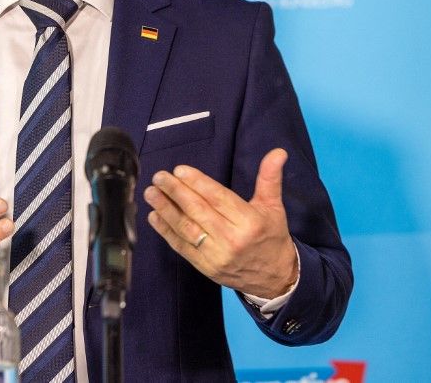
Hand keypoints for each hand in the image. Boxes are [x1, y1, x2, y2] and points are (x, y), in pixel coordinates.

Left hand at [143, 148, 297, 298]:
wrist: (275, 279)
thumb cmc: (271, 237)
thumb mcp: (274, 207)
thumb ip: (270, 178)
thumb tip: (278, 152)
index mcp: (249, 222)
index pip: (218, 198)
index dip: (197, 183)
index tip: (179, 170)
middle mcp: (231, 239)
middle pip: (198, 211)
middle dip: (175, 192)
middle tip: (159, 177)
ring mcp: (216, 256)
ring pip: (186, 229)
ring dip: (165, 209)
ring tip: (151, 193)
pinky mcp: (205, 267)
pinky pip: (181, 247)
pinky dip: (165, 231)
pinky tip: (154, 217)